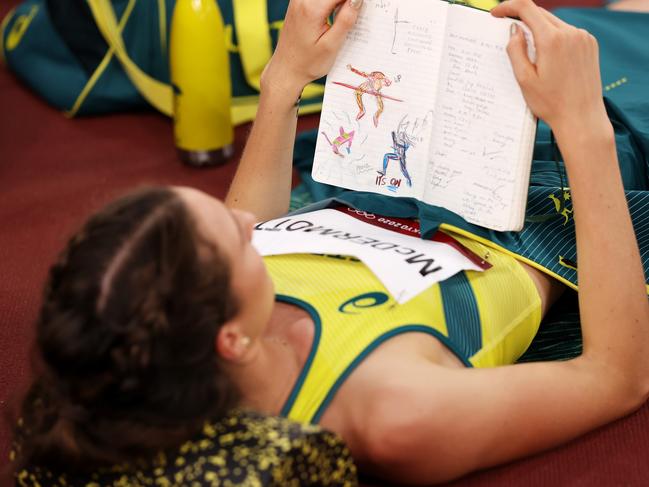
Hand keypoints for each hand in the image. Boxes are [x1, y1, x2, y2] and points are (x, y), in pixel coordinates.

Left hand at [262, 0, 361, 95]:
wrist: (285, 70)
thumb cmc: (308, 63)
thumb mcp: (331, 46)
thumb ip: (346, 19)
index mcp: (312, 8)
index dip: (355, 0)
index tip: (365, 8)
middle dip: (347, 2)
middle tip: (356, 15)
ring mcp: (298, 0)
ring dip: (340, 3)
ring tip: (347, 16)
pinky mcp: (298, 3)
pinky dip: (331, 3)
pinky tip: (337, 13)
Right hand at [491, 0, 607, 135]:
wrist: (582, 117)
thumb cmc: (551, 103)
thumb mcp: (524, 79)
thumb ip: (515, 50)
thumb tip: (514, 29)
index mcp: (552, 40)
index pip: (527, 8)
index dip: (508, 6)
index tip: (496, 13)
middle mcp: (571, 33)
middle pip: (540, 13)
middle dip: (522, 17)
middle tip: (505, 26)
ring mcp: (583, 37)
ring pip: (554, 22)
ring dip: (538, 28)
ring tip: (526, 45)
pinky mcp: (589, 44)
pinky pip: (566, 32)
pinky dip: (553, 36)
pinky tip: (546, 53)